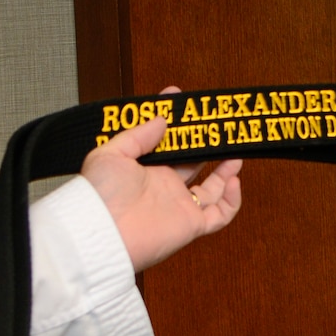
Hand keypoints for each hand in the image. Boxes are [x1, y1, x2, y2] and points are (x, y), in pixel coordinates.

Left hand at [81, 86, 242, 271]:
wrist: (103, 231)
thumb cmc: (100, 194)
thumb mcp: (111, 153)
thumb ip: (138, 135)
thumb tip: (162, 120)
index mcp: (146, 171)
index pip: (170, 145)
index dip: (181, 127)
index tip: (189, 104)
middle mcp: (165, 188)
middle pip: (194, 165)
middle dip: (208, 148)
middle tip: (219, 128)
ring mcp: (179, 206)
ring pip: (212, 190)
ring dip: (225, 171)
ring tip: (234, 151)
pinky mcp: (191, 225)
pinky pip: (219, 215)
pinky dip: (232, 201)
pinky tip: (234, 180)